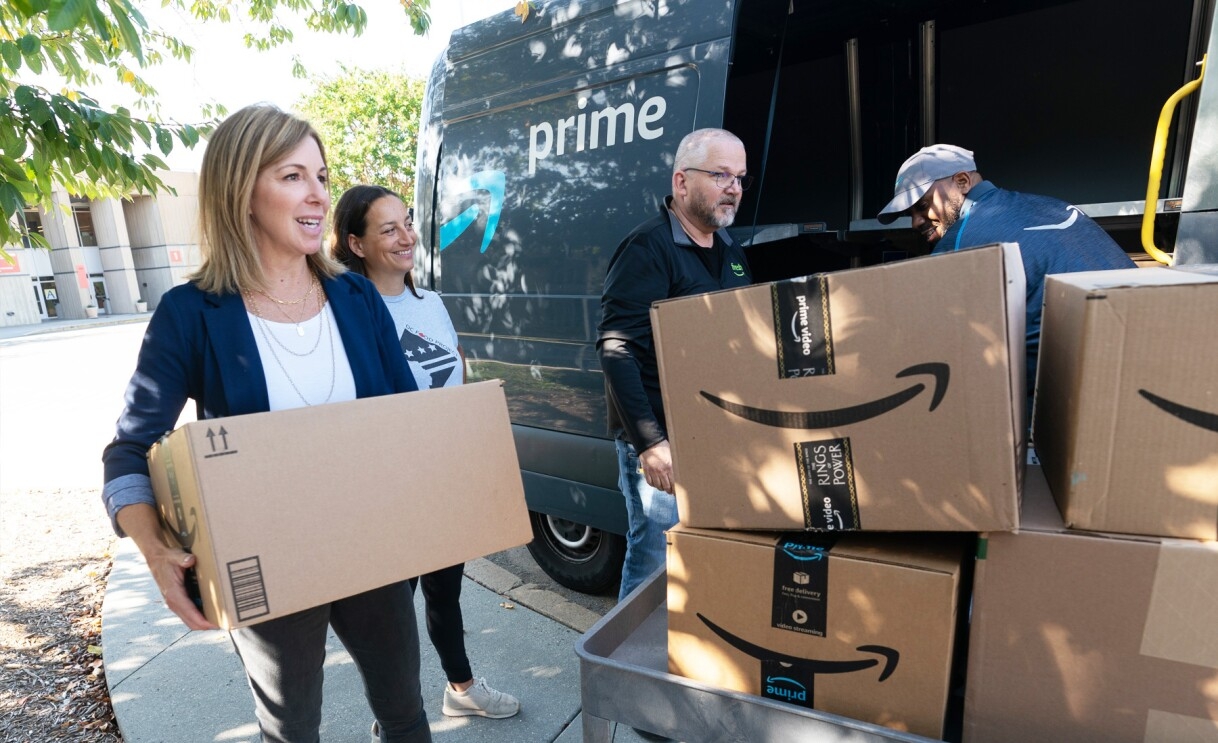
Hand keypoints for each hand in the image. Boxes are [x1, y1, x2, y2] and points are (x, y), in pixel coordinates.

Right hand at [116, 504, 218, 630]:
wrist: (156, 559)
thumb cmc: (168, 558)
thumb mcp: (175, 556)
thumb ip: (183, 559)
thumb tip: (190, 560)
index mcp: (174, 594)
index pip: (189, 612)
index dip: (202, 621)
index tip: (214, 625)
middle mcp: (173, 602)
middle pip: (190, 621)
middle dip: (205, 626)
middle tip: (223, 625)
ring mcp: (174, 603)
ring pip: (189, 620)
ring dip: (202, 623)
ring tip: (219, 622)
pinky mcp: (177, 602)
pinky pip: (188, 614)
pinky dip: (198, 617)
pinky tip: (210, 614)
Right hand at [639, 440, 674, 494]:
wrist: (649, 442)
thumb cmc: (662, 446)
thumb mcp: (672, 454)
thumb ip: (675, 464)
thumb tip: (680, 471)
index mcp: (669, 467)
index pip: (673, 483)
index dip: (675, 489)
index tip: (677, 492)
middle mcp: (661, 471)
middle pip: (666, 487)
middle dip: (669, 490)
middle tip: (671, 491)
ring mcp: (653, 472)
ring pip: (657, 486)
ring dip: (661, 488)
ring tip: (664, 488)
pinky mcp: (646, 471)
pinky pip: (649, 482)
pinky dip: (653, 484)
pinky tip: (656, 484)